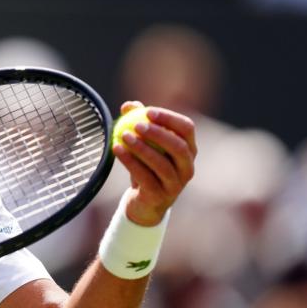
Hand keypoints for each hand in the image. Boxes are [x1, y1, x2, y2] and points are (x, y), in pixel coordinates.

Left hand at [111, 101, 196, 225]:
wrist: (145, 202)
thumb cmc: (147, 166)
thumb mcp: (145, 144)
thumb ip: (138, 122)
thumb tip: (128, 105)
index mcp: (189, 149)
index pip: (187, 128)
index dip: (169, 118)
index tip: (148, 111)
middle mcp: (187, 167)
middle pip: (178, 147)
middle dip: (158, 134)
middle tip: (136, 125)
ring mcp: (176, 184)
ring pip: (162, 164)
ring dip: (141, 148)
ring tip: (123, 136)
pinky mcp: (160, 196)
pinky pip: (145, 177)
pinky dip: (130, 162)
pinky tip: (117, 150)